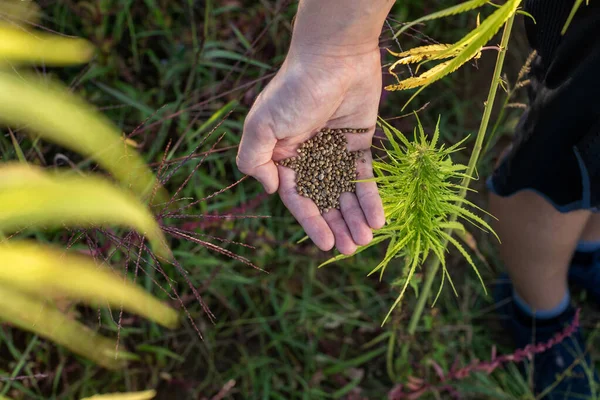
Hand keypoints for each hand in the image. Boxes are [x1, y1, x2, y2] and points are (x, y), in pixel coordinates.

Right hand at [237, 47, 384, 253]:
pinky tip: (379, 217)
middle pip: (324, 200)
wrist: (335, 56)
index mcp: (283, 156)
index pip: (297, 198)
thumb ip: (254, 159)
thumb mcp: (262, 124)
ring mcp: (335, 151)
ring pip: (346, 192)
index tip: (325, 245)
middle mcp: (309, 157)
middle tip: (351, 248)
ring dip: (355, 217)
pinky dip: (371, 196)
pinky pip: (364, 174)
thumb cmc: (294, 90)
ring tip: (366, 240)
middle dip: (337, 226)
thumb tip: (269, 189)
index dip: (311, 223)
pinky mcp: (359, 142)